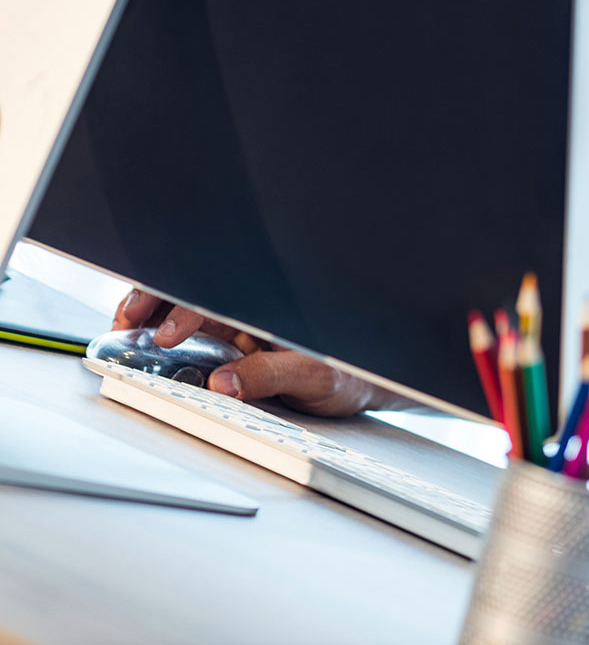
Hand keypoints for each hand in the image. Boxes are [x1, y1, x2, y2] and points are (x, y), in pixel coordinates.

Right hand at [112, 288, 380, 417]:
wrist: (371, 385)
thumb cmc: (353, 372)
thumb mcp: (317, 376)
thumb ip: (271, 375)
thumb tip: (225, 383)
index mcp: (274, 307)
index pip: (220, 294)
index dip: (188, 309)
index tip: (167, 334)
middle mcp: (253, 310)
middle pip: (195, 293)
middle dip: (156, 300)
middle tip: (127, 322)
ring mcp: (240, 328)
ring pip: (186, 312)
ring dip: (152, 318)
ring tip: (125, 332)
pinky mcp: (231, 348)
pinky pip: (193, 338)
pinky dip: (163, 339)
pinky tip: (144, 346)